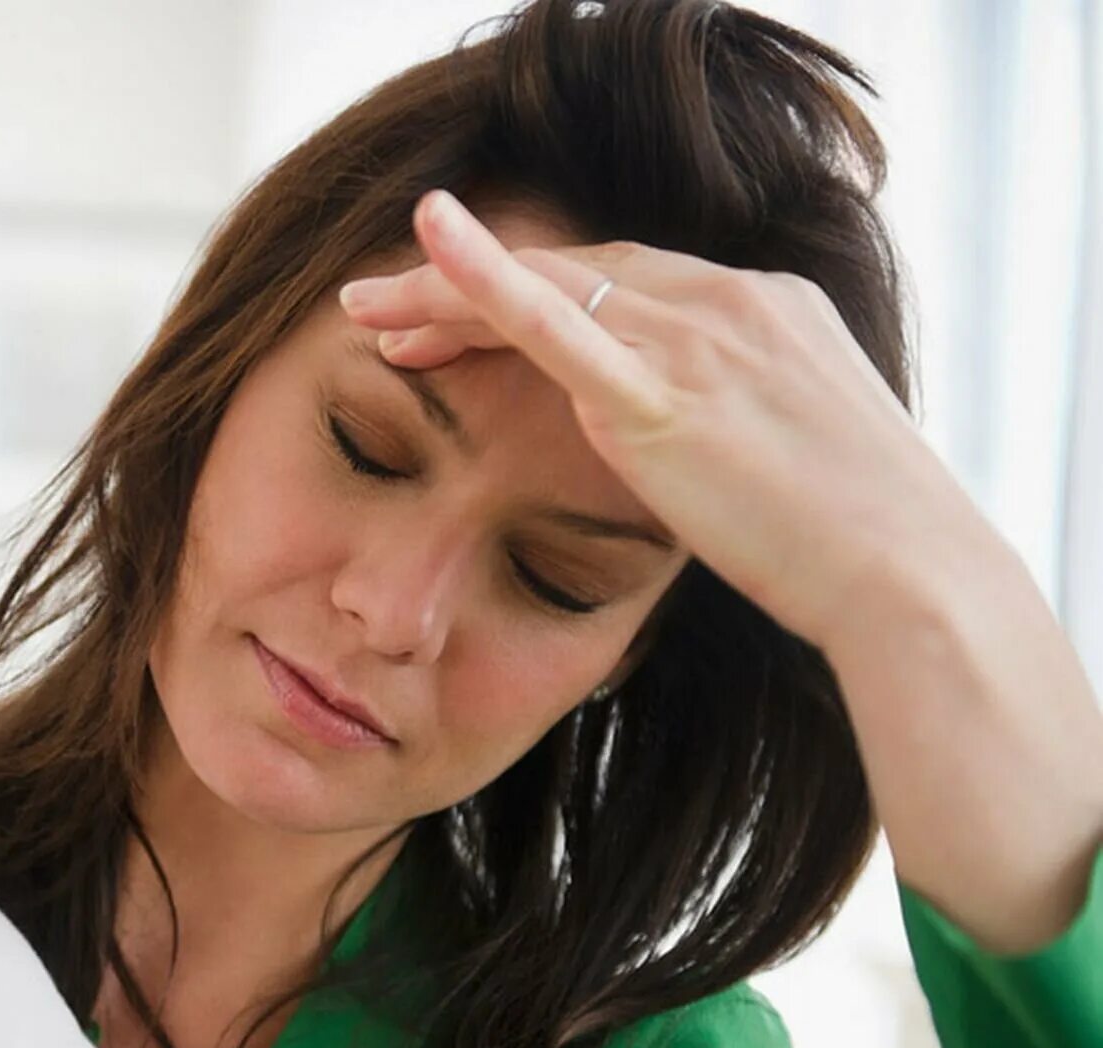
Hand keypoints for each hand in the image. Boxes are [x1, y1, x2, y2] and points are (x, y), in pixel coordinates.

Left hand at [338, 189, 985, 651]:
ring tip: (362, 312)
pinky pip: (558, 324)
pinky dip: (487, 280)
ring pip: (545, 288)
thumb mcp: (795, 458)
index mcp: (763, 309)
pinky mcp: (665, 397)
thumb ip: (736, 427)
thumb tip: (696, 449)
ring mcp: (699, 340)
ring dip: (441, 293)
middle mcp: (728, 304)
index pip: (623, 277)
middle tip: (379, 308)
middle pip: (573, 269)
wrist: (909, 577)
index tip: (454, 317)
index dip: (529, 291)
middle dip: (463, 285)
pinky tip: (428, 246)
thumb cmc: (860, 544)